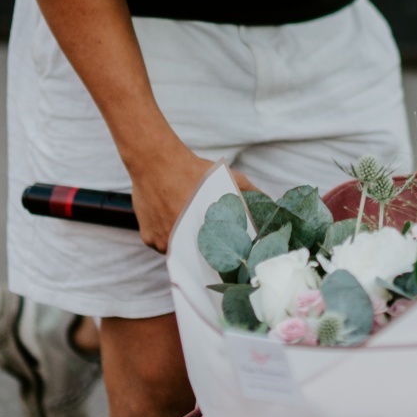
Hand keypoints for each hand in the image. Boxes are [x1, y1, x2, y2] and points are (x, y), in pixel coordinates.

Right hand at [128, 143, 258, 253]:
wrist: (155, 161)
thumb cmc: (192, 169)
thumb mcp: (226, 176)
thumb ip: (248, 190)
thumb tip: (269, 200)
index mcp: (203, 232)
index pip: (215, 255)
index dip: (221, 253)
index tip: (226, 251)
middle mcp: (182, 242)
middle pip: (196, 255)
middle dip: (202, 248)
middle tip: (207, 235)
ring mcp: (162, 243)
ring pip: (178, 250)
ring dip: (184, 240)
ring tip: (187, 223)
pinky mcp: (148, 239)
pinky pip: (160, 244)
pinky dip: (167, 235)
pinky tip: (170, 218)